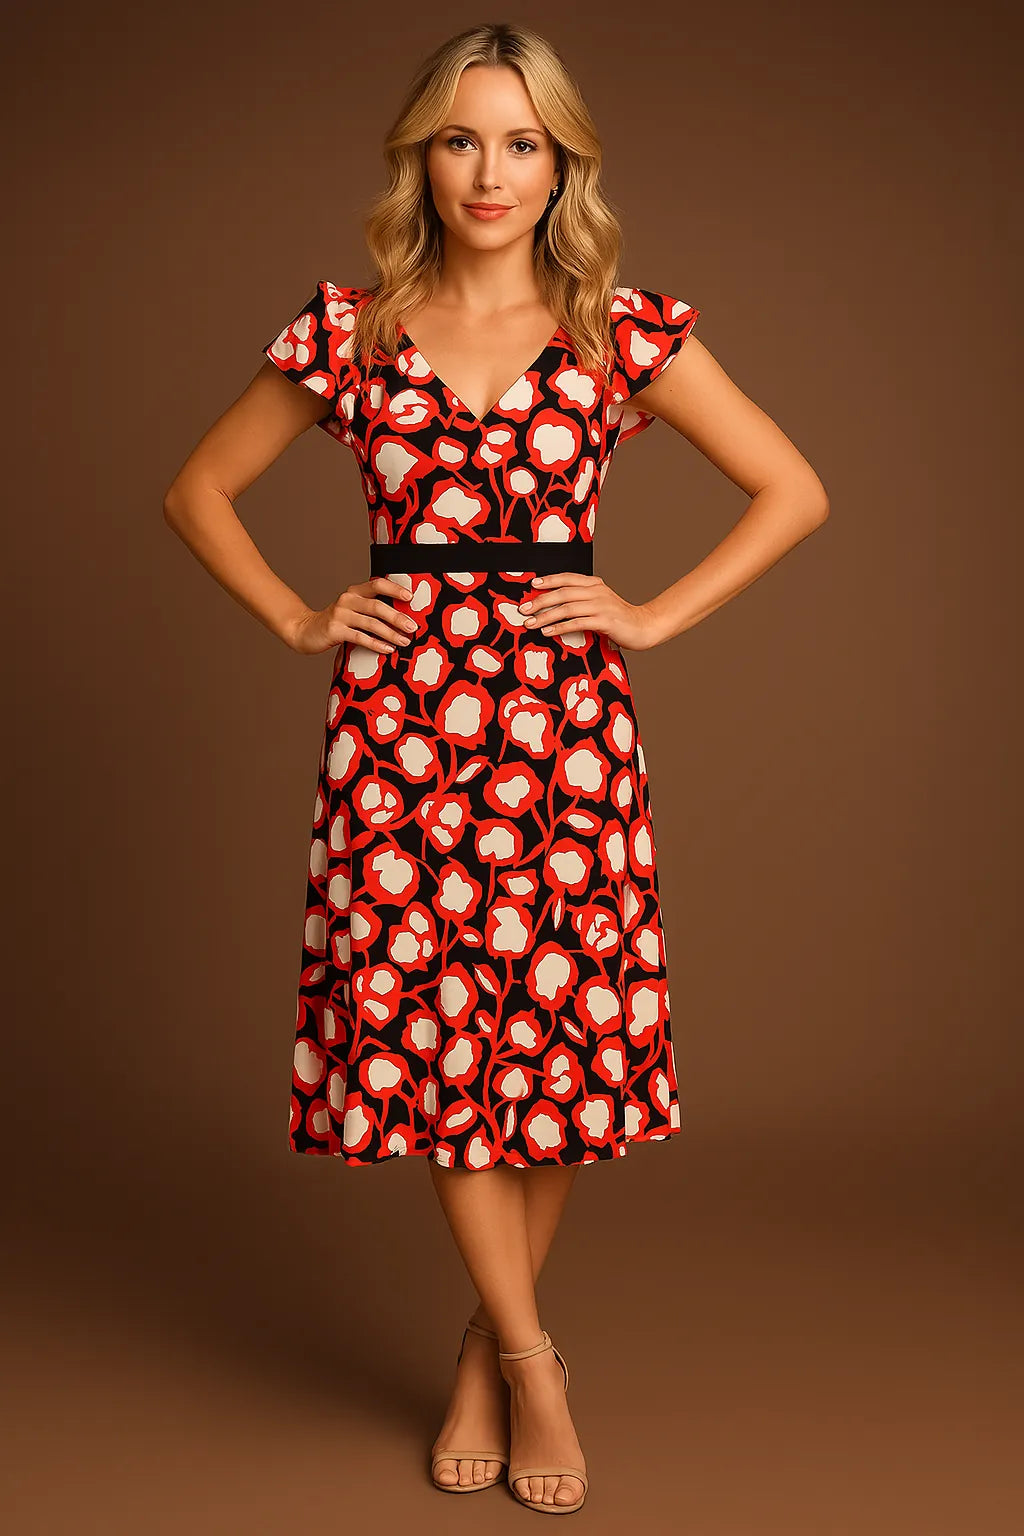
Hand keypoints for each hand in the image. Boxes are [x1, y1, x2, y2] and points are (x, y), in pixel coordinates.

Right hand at [286, 576, 416, 655]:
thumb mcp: (353, 611)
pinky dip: (376, 644)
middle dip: (398, 617)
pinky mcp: (335, 630)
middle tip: (413, 627)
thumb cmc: (336, 623)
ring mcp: (340, 614)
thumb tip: (403, 618)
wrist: (305, 630)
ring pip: (371, 623)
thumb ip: (371, 610)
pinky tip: (388, 650)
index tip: (411, 597)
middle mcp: (347, 600)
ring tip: (405, 641)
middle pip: (377, 606)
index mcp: (354, 591)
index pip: (377, 584)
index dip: (395, 589)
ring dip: (391, 633)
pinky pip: (360, 638)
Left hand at [517, 572, 665, 650]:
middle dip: (540, 601)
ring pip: (567, 608)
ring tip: (530, 623)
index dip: (549, 580)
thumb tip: (555, 605)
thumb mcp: (600, 603)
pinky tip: (548, 632)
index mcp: (595, 584)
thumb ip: (582, 600)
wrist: (644, 626)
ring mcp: (602, 606)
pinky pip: (577, 623)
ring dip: (545, 616)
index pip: (567, 578)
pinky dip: (560, 628)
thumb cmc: (619, 618)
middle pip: (563, 593)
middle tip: (523, 609)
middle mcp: (597, 592)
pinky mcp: (605, 622)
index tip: (532, 585)